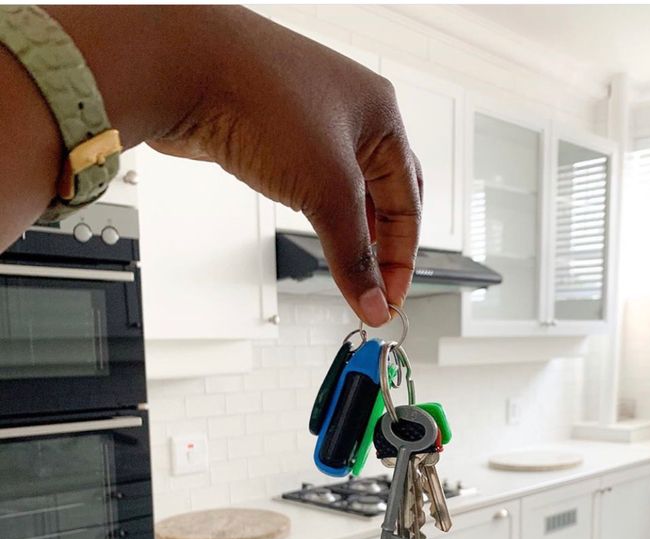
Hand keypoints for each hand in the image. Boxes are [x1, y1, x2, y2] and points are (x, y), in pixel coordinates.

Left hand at [147, 8, 421, 326]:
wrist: (183, 69)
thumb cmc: (262, 97)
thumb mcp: (326, 189)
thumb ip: (352, 254)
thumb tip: (370, 300)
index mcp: (381, 115)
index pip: (408, 201)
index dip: (401, 256)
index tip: (388, 297)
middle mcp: (350, 115)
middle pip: (383, 195)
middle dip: (383, 244)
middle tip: (375, 287)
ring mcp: (310, 122)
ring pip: (344, 190)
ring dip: (349, 230)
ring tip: (348, 267)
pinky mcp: (274, 134)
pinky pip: (308, 182)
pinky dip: (317, 211)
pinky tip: (313, 228)